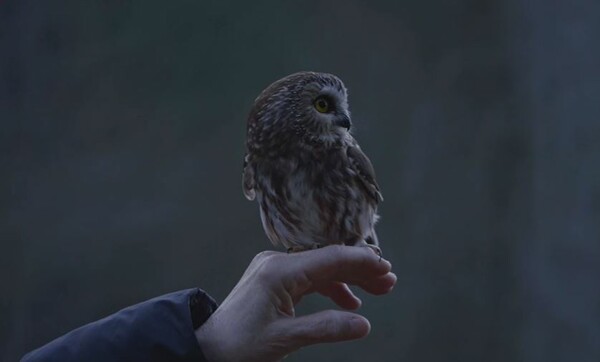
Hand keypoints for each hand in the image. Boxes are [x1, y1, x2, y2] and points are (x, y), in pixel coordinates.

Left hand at [195, 245, 396, 361]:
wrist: (209, 347)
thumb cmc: (240, 345)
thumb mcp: (284, 340)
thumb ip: (325, 329)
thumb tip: (365, 325)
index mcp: (280, 271)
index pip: (330, 258)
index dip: (362, 262)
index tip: (387, 269)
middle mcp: (278, 262)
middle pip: (328, 259)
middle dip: (360, 270)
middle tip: (390, 282)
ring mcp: (275, 269)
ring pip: (321, 268)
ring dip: (349, 279)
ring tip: (377, 291)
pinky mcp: (274, 279)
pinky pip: (309, 278)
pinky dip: (330, 287)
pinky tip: (348, 302)